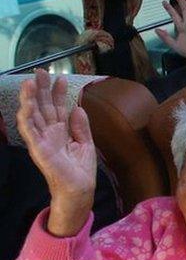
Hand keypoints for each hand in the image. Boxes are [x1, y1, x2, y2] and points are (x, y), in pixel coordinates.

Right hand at [15, 69, 96, 236]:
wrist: (79, 188)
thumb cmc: (80, 169)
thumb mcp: (85, 143)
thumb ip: (81, 126)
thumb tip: (77, 107)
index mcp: (61, 131)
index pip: (58, 107)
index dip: (57, 92)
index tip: (60, 77)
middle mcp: (49, 132)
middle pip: (43, 106)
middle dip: (41, 88)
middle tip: (40, 71)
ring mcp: (42, 139)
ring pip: (33, 115)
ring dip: (29, 98)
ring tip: (30, 82)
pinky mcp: (38, 149)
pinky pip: (29, 131)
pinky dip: (26, 118)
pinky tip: (26, 105)